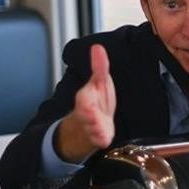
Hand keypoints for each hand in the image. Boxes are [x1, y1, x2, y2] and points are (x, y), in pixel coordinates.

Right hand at [56, 45, 116, 161]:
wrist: (89, 124)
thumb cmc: (95, 101)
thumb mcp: (98, 82)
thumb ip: (99, 66)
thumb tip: (97, 48)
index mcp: (86, 99)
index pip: (83, 99)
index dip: (86, 102)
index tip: (88, 104)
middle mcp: (87, 114)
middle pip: (85, 116)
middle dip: (88, 116)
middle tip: (93, 116)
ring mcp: (92, 127)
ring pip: (92, 129)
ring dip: (96, 129)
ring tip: (101, 130)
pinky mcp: (99, 138)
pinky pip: (99, 141)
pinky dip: (101, 140)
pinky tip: (105, 139)